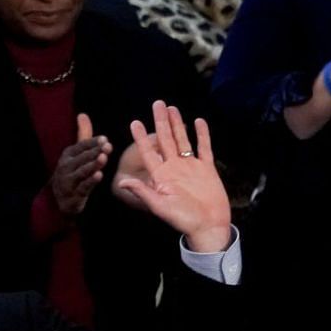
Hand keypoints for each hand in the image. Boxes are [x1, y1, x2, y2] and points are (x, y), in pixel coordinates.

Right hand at [50, 113, 111, 215]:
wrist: (62, 198)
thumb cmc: (73, 172)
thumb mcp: (77, 154)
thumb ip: (83, 136)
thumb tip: (82, 114)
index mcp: (68, 154)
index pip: (81, 146)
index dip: (92, 142)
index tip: (104, 139)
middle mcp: (66, 166)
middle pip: (82, 157)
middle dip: (95, 152)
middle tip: (108, 146)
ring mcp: (69, 180)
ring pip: (82, 171)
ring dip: (93, 165)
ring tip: (104, 158)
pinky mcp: (73, 194)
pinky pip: (83, 187)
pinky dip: (90, 182)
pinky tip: (99, 176)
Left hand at [113, 102, 231, 251]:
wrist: (208, 226)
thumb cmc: (182, 219)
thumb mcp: (159, 206)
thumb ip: (142, 191)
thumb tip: (121, 183)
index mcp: (161, 175)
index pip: (148, 152)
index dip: (141, 137)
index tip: (134, 122)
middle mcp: (174, 168)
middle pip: (166, 140)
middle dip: (161, 122)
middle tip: (157, 104)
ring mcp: (190, 167)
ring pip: (183, 140)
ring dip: (178, 124)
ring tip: (172, 108)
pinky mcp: (206, 169)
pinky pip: (204, 147)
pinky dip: (202, 135)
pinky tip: (198, 121)